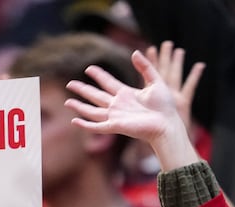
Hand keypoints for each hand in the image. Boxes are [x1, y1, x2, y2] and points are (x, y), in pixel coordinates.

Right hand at [65, 50, 197, 169]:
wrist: (167, 124)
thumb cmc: (165, 107)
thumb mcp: (156, 81)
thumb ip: (145, 67)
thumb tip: (134, 52)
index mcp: (126, 94)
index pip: (108, 83)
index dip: (98, 75)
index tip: (89, 68)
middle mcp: (118, 105)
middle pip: (95, 96)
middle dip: (82, 90)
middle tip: (69, 84)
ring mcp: (115, 117)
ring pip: (92, 111)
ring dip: (79, 107)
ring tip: (67, 102)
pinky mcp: (115, 126)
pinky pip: (97, 126)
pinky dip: (85, 124)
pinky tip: (74, 120)